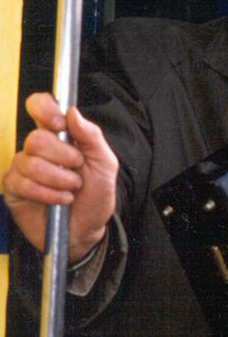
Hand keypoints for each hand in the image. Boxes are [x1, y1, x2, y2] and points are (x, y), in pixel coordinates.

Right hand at [2, 93, 118, 261]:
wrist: (88, 230)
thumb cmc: (95, 196)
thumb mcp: (105, 165)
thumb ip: (92, 137)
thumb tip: (73, 112)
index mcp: (59, 136)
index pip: (39, 106)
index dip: (45, 109)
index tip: (60, 125)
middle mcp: (38, 149)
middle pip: (36, 138)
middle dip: (63, 157)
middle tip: (77, 170)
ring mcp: (23, 168)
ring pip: (30, 163)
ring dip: (58, 179)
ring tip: (71, 190)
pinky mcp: (14, 189)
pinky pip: (23, 184)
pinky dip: (47, 194)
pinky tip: (60, 200)